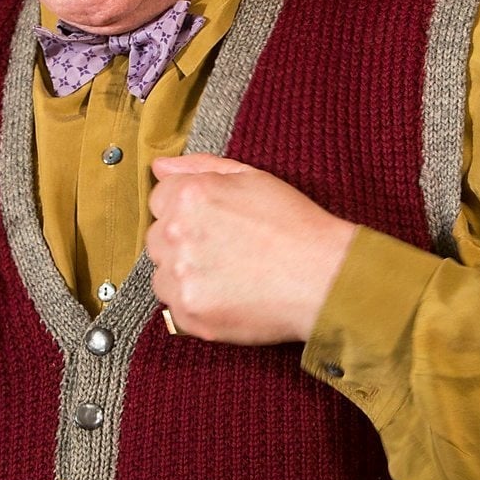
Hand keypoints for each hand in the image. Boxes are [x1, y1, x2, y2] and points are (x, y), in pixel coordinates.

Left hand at [145, 154, 356, 343]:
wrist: (323, 278)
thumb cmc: (294, 225)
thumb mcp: (251, 177)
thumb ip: (200, 168)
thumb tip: (160, 166)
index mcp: (189, 195)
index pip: (159, 199)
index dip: (187, 211)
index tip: (212, 223)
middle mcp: (176, 233)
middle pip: (157, 238)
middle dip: (182, 242)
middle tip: (225, 250)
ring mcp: (180, 276)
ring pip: (162, 275)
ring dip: (185, 275)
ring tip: (228, 275)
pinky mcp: (189, 313)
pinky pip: (174, 307)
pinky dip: (196, 304)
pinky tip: (228, 296)